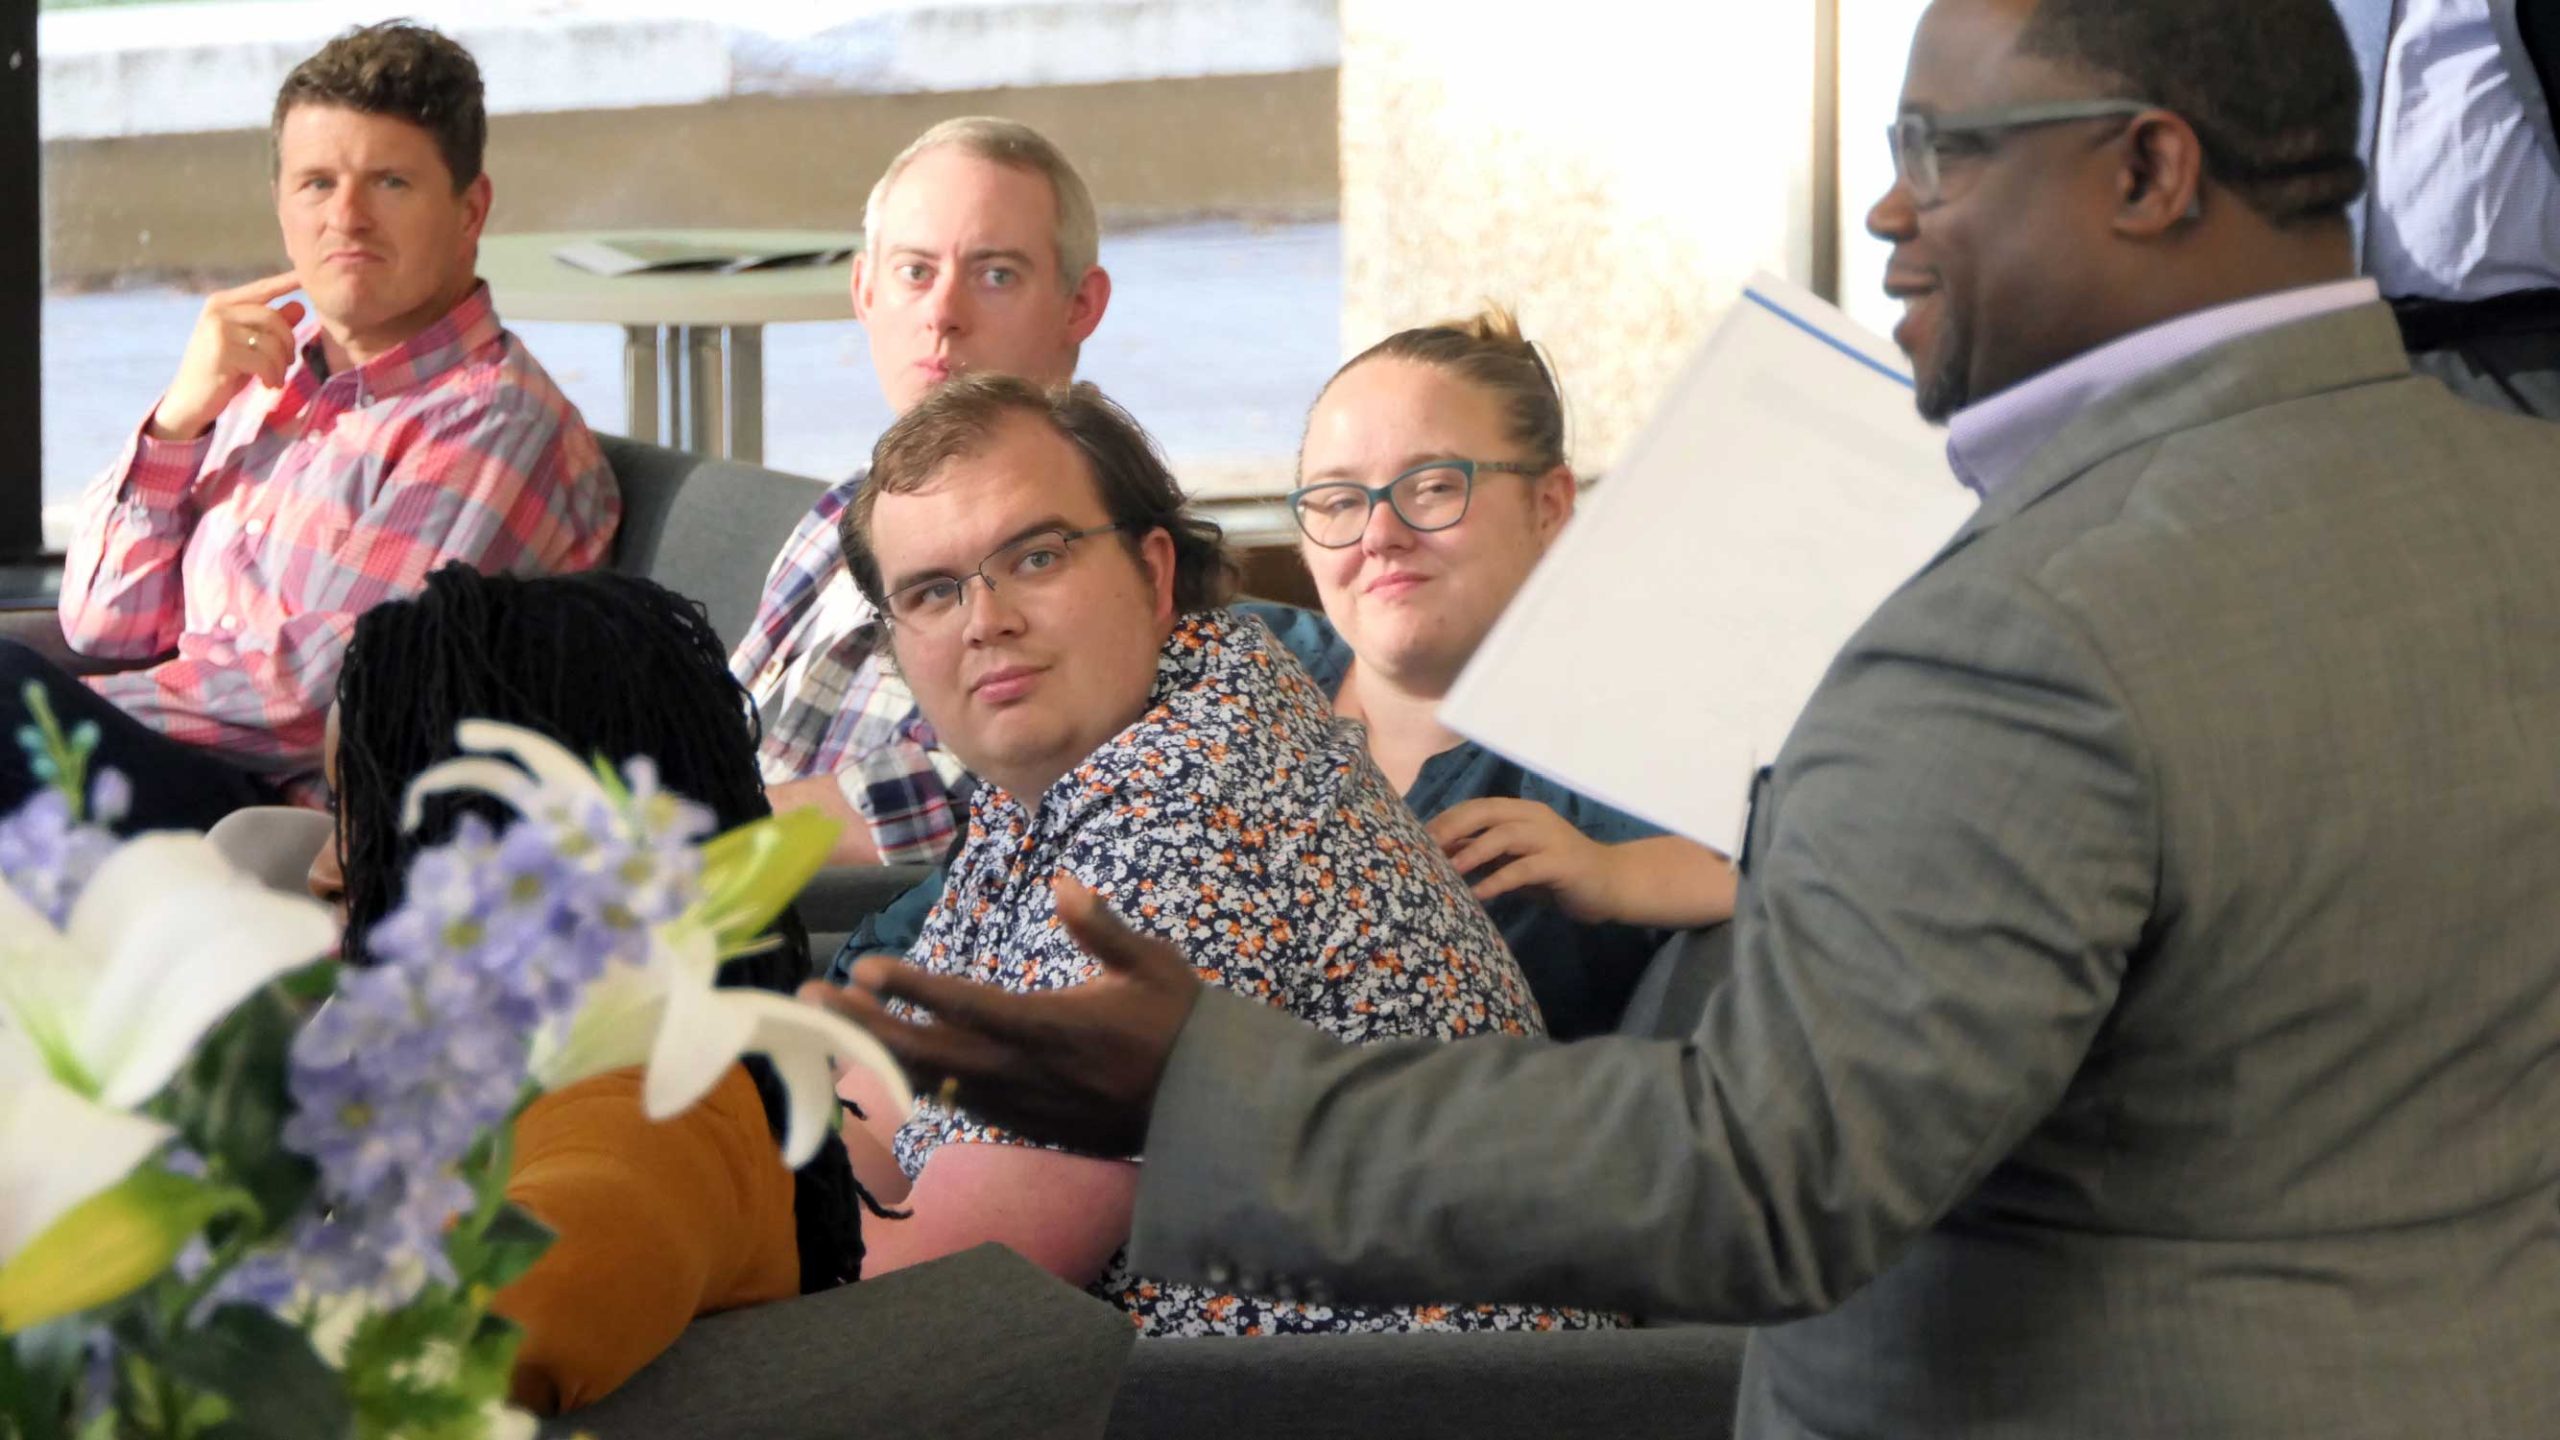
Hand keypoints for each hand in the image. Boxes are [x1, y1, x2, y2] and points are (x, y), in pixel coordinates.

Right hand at [147, 272, 306, 441]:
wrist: (189, 400)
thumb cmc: (223, 370)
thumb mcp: (249, 345)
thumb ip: (271, 326)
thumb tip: (300, 305)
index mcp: (223, 302)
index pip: (262, 288)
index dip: (286, 282)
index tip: (305, 274)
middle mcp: (218, 310)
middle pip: (272, 317)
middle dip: (288, 343)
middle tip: (287, 364)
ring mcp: (217, 330)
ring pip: (271, 342)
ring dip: (280, 366)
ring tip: (274, 379)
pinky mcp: (222, 352)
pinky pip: (264, 361)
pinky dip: (272, 376)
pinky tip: (267, 385)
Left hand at [797, 874, 1201, 1154]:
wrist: (1205, 1109)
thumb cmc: (1180, 1026)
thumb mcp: (1154, 965)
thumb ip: (1104, 928)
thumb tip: (1064, 883)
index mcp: (1053, 1026)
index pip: (969, 1005)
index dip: (914, 989)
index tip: (867, 968)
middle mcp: (1025, 1071)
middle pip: (928, 1051)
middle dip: (864, 1026)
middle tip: (810, 999)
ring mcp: (1020, 1104)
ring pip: (933, 1081)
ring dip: (876, 1051)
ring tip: (830, 1023)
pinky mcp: (1024, 1124)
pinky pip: (956, 1102)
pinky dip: (914, 1080)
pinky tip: (885, 1057)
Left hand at [1428, 797, 1623, 921]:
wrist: (1612, 884)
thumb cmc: (1558, 874)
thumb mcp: (1516, 861)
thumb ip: (1485, 854)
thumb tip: (1443, 855)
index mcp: (1521, 812)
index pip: (1476, 807)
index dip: (1446, 820)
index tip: (1417, 838)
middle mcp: (1534, 817)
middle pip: (1485, 813)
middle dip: (1452, 828)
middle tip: (1424, 849)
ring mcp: (1550, 838)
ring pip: (1504, 835)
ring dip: (1473, 851)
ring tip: (1447, 869)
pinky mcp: (1561, 863)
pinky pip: (1524, 869)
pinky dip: (1498, 880)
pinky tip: (1479, 894)